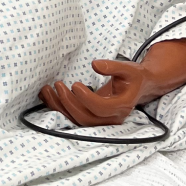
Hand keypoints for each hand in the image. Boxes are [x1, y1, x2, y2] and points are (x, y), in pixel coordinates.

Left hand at [38, 36, 185, 126]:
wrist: (139, 88)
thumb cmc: (132, 77)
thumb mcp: (127, 68)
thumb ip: (112, 66)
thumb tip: (95, 64)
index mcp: (122, 106)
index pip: (102, 108)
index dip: (87, 99)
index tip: (75, 84)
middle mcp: (112, 118)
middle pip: (87, 118)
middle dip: (69, 103)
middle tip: (58, 85)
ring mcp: (102, 121)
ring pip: (77, 121)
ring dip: (59, 107)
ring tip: (46, 90)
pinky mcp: (92, 118)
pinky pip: (73, 118)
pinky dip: (59, 109)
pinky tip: (47, 96)